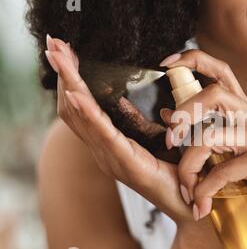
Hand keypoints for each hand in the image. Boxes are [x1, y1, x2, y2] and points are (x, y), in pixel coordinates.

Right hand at [44, 36, 228, 248]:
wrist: (192, 205)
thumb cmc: (175, 172)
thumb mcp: (154, 139)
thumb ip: (136, 122)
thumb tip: (123, 100)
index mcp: (109, 144)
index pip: (82, 107)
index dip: (70, 79)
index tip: (63, 51)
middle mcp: (103, 151)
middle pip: (74, 107)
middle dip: (64, 74)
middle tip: (53, 44)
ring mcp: (111, 158)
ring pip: (82, 116)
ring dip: (70, 84)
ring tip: (58, 56)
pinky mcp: (126, 164)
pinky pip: (103, 134)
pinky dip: (89, 113)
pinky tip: (77, 93)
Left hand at [159, 50, 246, 248]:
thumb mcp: (228, 157)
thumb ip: (203, 135)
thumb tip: (167, 114)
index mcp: (246, 114)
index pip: (221, 71)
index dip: (192, 60)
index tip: (165, 65)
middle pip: (213, 93)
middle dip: (183, 114)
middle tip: (170, 141)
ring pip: (211, 134)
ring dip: (189, 165)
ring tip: (187, 190)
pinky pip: (224, 169)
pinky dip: (206, 188)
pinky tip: (203, 204)